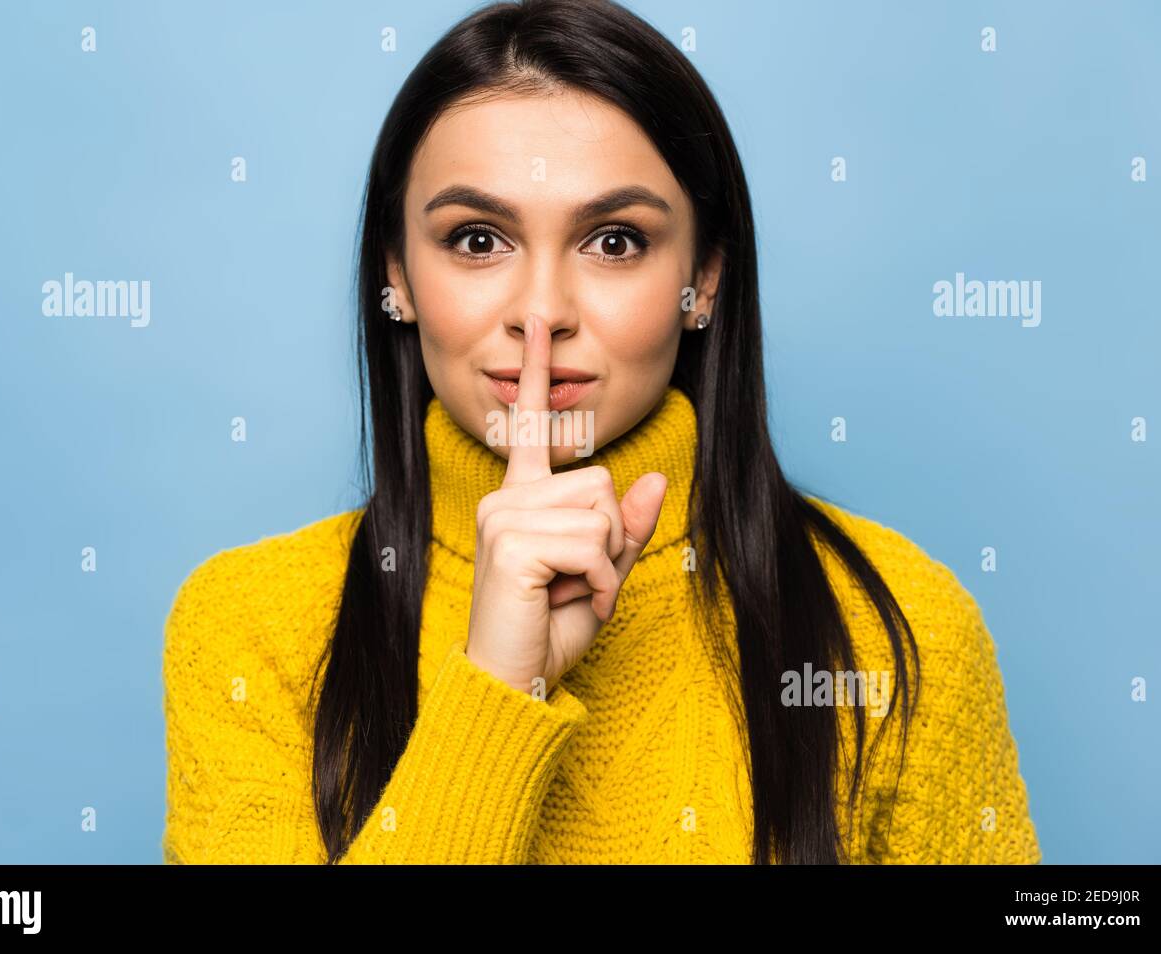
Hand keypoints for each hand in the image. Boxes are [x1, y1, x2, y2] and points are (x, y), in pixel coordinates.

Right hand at [464, 315, 668, 695]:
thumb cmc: (548, 630)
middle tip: (576, 580)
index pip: (529, 427)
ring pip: (600, 511)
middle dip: (610, 538)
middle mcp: (507, 498)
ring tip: (566, 591)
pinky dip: (596, 579)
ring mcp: (503, 515)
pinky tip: (565, 600)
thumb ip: (626, 528)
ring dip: (603, 562)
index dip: (534, 373)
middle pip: (601, 482)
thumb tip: (656, 478)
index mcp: (522, 498)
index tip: (535, 326)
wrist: (511, 680)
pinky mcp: (511, 541)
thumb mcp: (602, 574)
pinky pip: (590, 543)